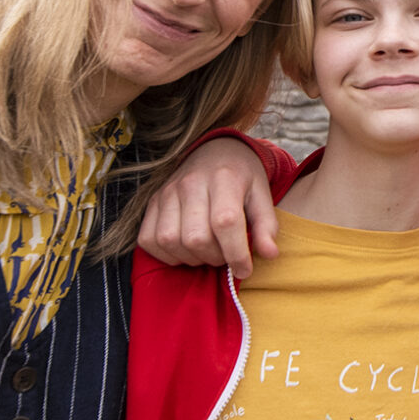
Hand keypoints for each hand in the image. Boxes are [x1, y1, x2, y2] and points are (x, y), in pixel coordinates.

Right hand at [139, 137, 278, 275]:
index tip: (245, 270)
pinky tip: (186, 250)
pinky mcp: (153, 202)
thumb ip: (266, 225)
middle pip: (197, 237)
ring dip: (192, 258)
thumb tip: (270, 254)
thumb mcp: (262, 194)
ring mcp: (167, 192)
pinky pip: (149, 240)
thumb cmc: (242, 177)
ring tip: (208, 252)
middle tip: (226, 255)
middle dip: (215, 258)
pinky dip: (167, 254)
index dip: (236, 254)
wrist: (215, 150)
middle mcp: (191, 183)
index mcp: (224, 178)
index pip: (226, 222)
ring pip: (171, 241)